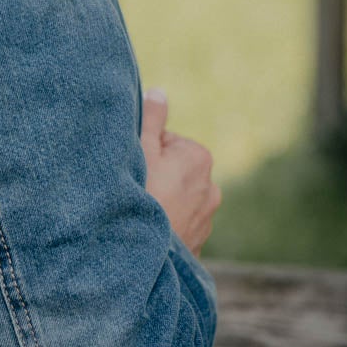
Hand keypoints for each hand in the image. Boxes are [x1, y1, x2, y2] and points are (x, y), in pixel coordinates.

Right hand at [140, 89, 221, 257]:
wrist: (140, 253)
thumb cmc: (140, 194)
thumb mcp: (141, 148)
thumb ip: (151, 117)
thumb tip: (159, 92)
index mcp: (200, 158)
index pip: (164, 142)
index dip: (143, 151)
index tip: (134, 168)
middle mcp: (212, 187)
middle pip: (172, 170)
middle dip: (154, 176)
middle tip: (135, 189)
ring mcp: (207, 217)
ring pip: (175, 198)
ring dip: (159, 201)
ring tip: (141, 211)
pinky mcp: (199, 242)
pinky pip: (177, 223)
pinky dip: (164, 223)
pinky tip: (148, 229)